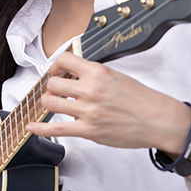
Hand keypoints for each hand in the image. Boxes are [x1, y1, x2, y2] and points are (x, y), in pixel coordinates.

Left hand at [26, 51, 190, 153]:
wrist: (158, 119)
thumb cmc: (142, 100)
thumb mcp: (117, 76)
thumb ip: (94, 75)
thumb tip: (75, 75)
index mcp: (98, 72)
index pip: (65, 61)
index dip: (56, 66)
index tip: (57, 71)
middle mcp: (91, 90)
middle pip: (53, 84)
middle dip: (52, 87)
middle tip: (56, 90)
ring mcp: (88, 111)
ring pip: (51, 103)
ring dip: (48, 103)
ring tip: (53, 104)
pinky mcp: (89, 130)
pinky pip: (57, 128)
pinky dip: (40, 128)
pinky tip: (32, 126)